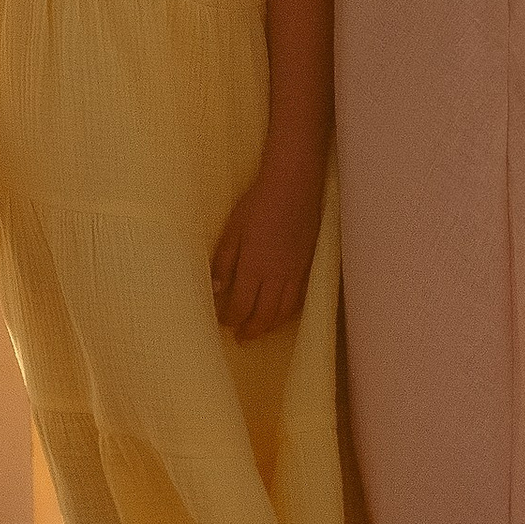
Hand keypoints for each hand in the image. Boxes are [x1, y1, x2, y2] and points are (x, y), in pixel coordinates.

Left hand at [211, 163, 323, 343]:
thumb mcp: (233, 230)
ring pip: (285, 311)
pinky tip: (282, 312)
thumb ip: (224, 262)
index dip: (231, 318)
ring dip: (271, 325)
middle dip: (251, 330)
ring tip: (260, 330)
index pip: (241, 306)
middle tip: (241, 338)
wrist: (294, 185)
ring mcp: (296, 272)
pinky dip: (289, 312)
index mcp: (255, 268)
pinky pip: (300, 298)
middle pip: (265, 315)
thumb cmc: (258, 204)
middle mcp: (277, 276)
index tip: (222, 322)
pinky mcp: (308, 265)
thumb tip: (215, 291)